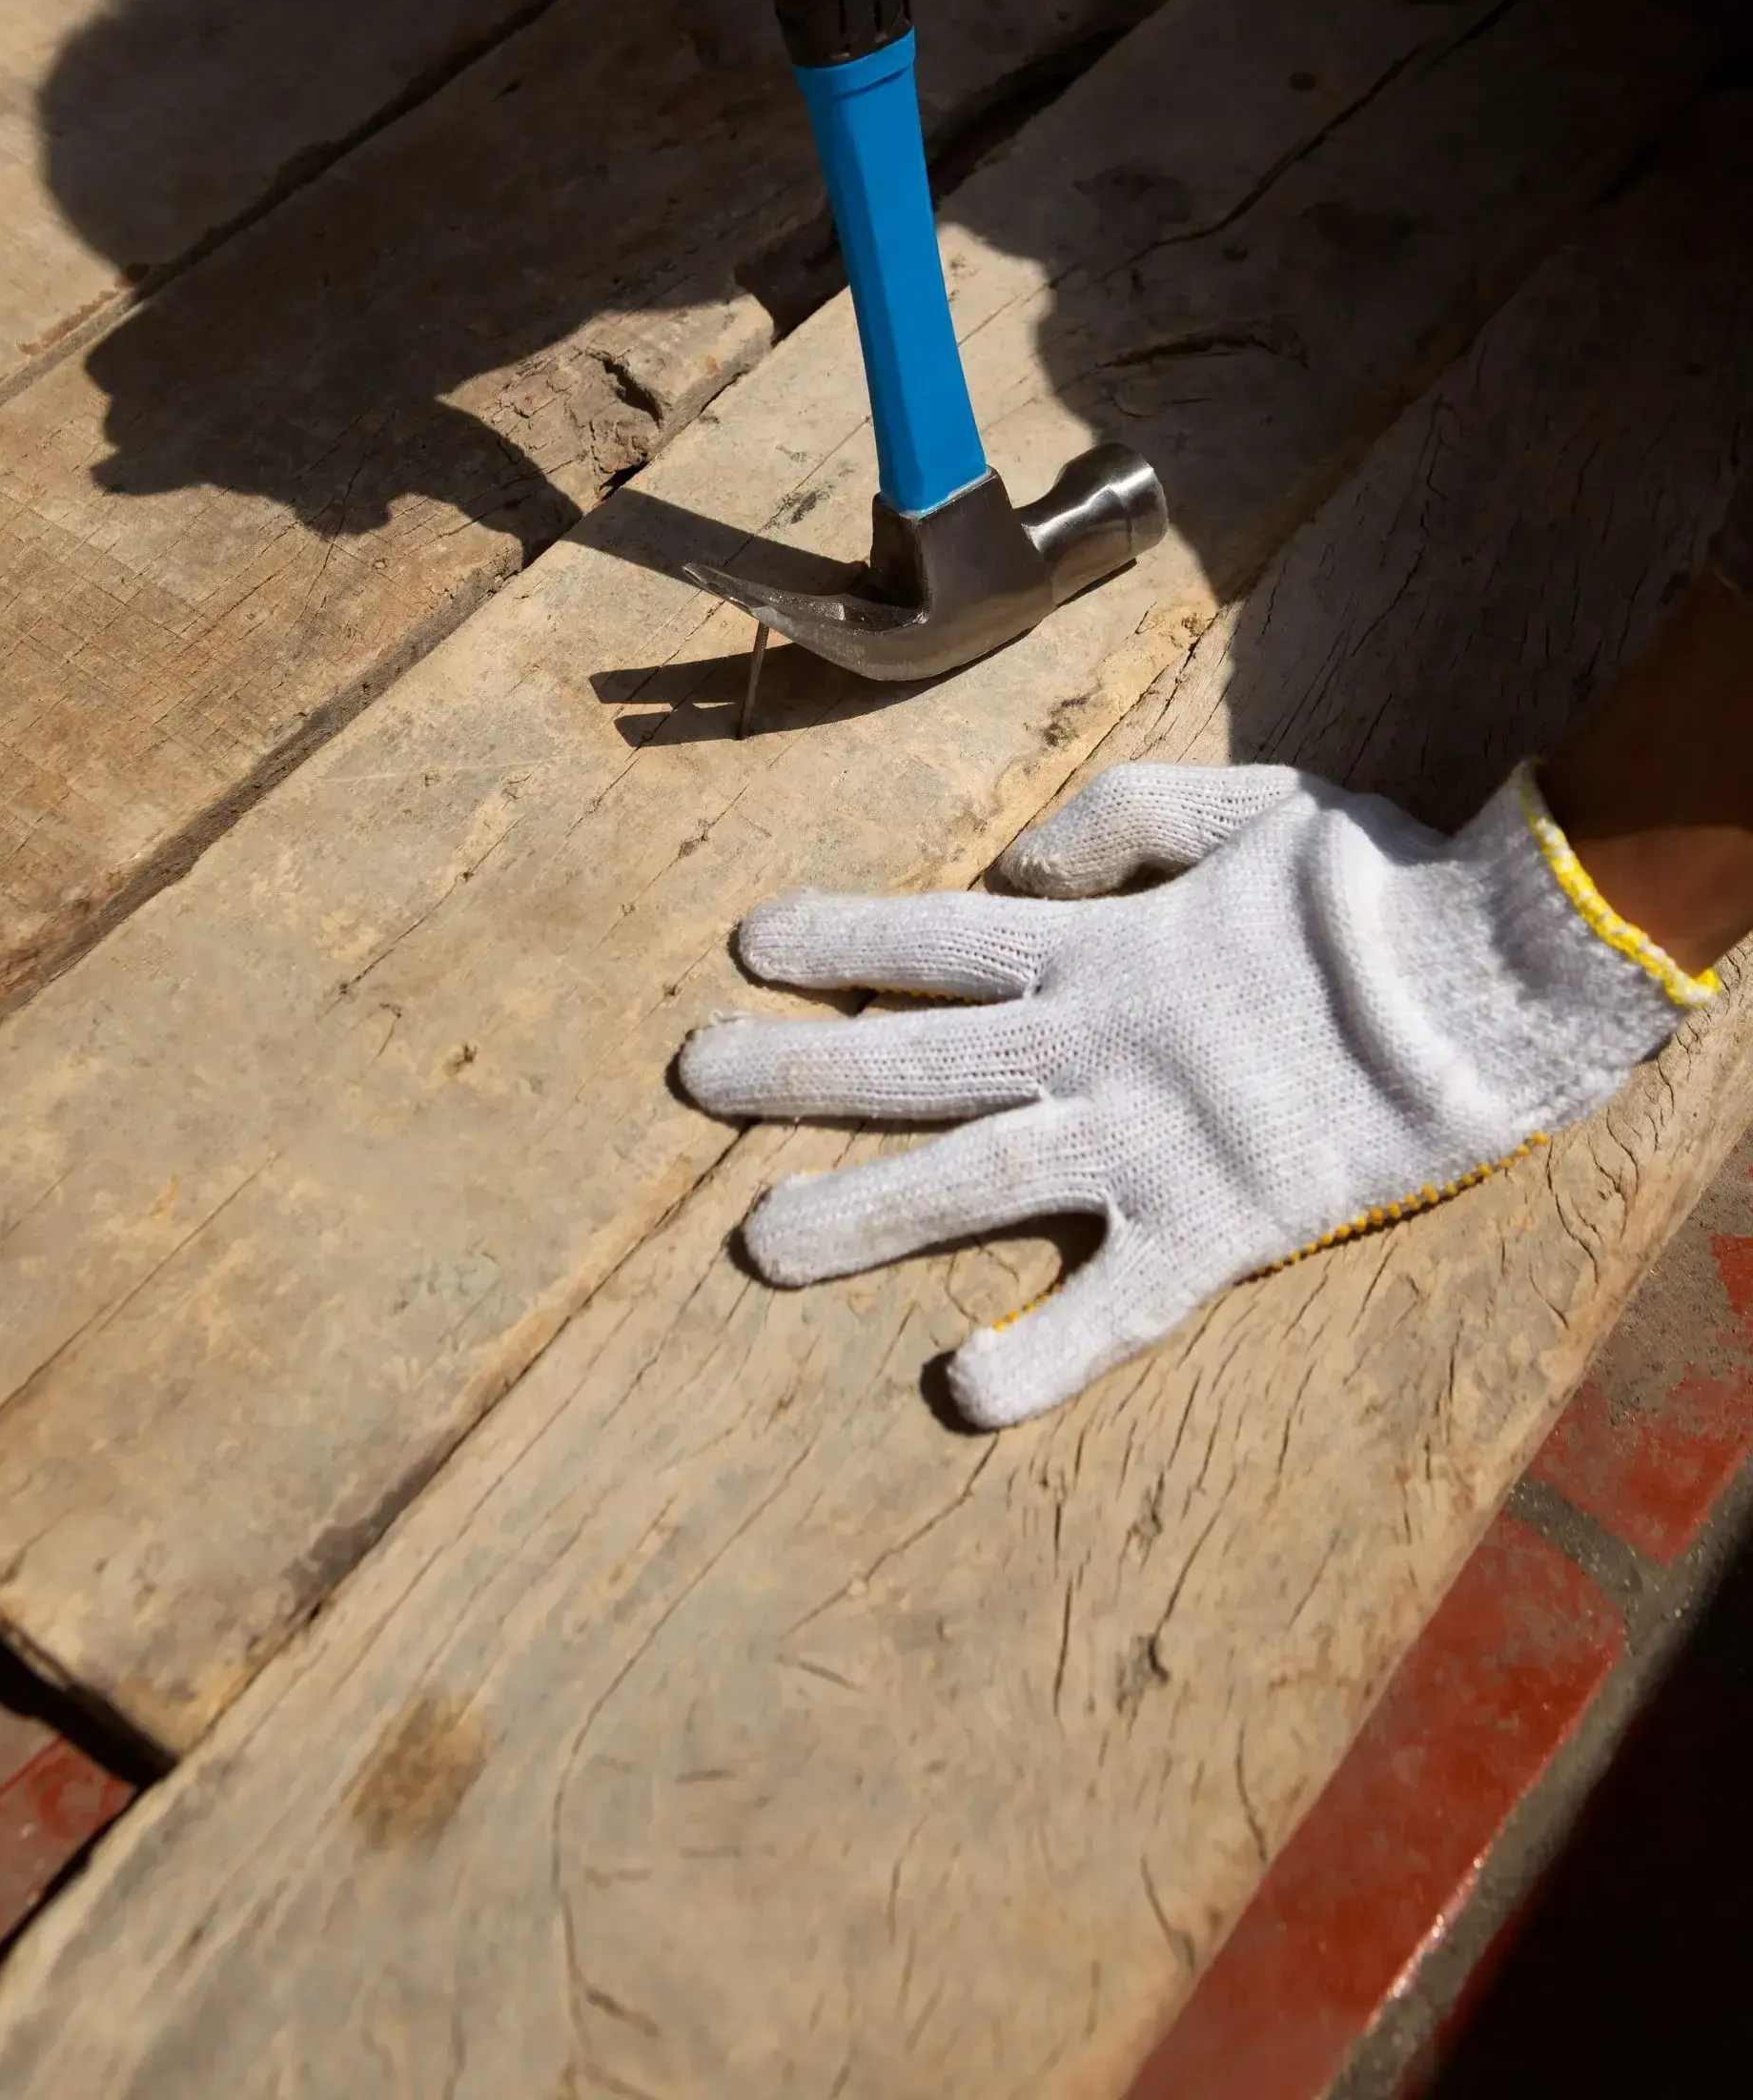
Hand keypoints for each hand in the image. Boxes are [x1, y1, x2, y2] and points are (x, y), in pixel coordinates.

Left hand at [680, 761, 1714, 1426]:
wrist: (1492, 983)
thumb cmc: (1372, 884)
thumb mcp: (1241, 801)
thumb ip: (1115, 821)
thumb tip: (1009, 867)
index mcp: (1100, 946)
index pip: (934, 941)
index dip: (838, 938)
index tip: (747, 946)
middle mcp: (1094, 1048)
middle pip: (915, 1060)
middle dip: (795, 1070)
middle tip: (697, 1077)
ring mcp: (1143, 1147)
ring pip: (970, 1184)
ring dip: (857, 1214)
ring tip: (754, 1245)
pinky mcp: (1210, 1232)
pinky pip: (1110, 1309)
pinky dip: (1038, 1356)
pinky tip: (957, 1389)